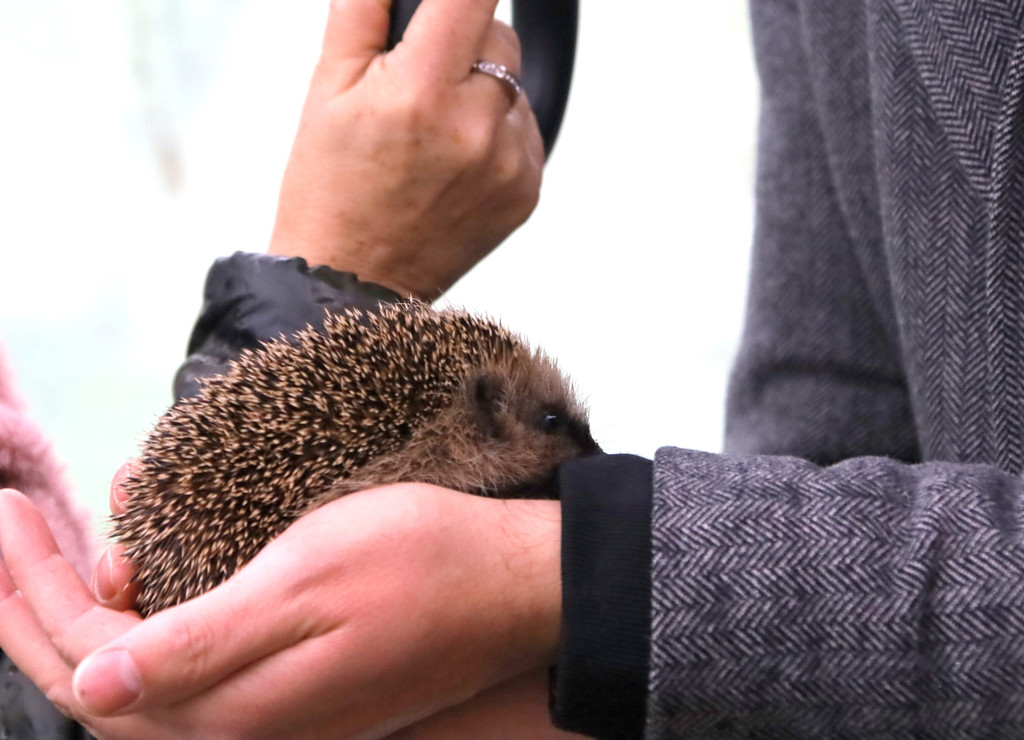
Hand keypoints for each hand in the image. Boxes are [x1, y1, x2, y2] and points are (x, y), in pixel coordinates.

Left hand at [0, 482, 562, 738]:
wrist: (510, 586)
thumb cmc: (419, 567)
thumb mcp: (305, 589)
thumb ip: (198, 646)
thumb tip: (93, 682)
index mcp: (231, 708)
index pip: (90, 664)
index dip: (33, 593)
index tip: (5, 516)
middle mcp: (241, 722)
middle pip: (104, 676)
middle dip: (37, 602)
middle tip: (6, 524)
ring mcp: (270, 708)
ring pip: (143, 667)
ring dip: (89, 606)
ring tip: (59, 541)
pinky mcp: (293, 684)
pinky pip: (190, 654)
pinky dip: (147, 609)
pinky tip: (141, 565)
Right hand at [268, 0, 544, 298]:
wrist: (354, 282)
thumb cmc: (332, 192)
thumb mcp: (327, 86)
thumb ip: (365, 10)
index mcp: (421, 93)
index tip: (458, 2)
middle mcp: (476, 128)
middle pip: (499, 35)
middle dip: (461, 43)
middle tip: (415, 84)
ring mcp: (509, 163)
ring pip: (513, 83)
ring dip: (480, 91)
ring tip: (430, 134)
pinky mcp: (527, 189)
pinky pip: (523, 130)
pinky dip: (494, 132)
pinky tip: (452, 163)